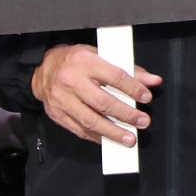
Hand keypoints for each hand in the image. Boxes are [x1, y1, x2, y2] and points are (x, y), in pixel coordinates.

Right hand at [33, 43, 161, 147]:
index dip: (133, 89)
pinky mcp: (56, 114)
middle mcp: (71, 81)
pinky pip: (79, 129)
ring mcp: (62, 99)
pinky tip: (108, 139)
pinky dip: (96, 136)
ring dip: (113, 132)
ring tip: (129, 139)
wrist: (42, 69)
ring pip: (90, 120)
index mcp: (85, 61)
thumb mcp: (101, 55)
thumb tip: (153, 81)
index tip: (147, 98)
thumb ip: (128, 69)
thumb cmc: (76, 61)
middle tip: (143, 122)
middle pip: (103, 102)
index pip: (114, 77)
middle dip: (126, 115)